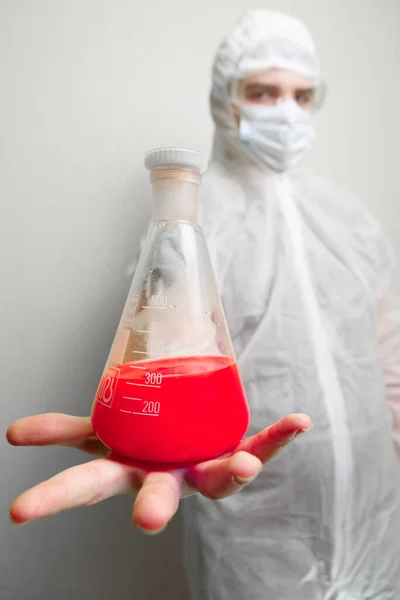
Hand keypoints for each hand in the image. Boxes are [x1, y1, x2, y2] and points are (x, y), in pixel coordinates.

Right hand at [7, 412, 311, 533]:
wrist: (179, 449)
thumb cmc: (141, 446)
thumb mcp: (99, 437)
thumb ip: (62, 432)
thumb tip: (12, 432)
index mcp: (126, 470)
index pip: (87, 484)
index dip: (55, 495)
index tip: (19, 500)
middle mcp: (164, 476)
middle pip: (157, 496)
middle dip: (152, 509)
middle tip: (146, 522)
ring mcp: (201, 467)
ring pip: (218, 478)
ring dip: (234, 473)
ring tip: (248, 464)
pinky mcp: (232, 454)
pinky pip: (257, 445)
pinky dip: (277, 437)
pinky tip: (298, 422)